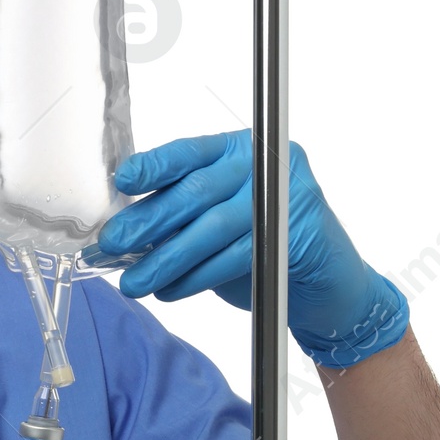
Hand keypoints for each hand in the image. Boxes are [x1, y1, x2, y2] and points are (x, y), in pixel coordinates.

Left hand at [84, 131, 408, 368]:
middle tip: (114, 244)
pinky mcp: (297, 234)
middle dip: (149, 221)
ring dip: (167, 259)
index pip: (190, 152)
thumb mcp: (217, 221)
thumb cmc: (264, 247)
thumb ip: (182, 215)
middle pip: (197, 191)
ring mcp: (285, 196)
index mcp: (238, 149)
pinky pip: (235, 257)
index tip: (124, 182)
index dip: (154, 167)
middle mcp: (264, 165)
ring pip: (213, 229)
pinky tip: (171, 290)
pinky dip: (196, 277)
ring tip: (136, 281)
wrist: (325, 286)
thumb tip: (125, 227)